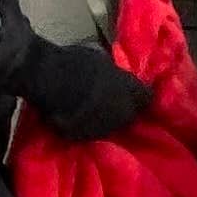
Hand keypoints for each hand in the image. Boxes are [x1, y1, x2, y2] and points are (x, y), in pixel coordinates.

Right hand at [21, 35, 150, 143]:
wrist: (49, 79)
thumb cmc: (75, 61)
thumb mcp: (100, 59)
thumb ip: (111, 71)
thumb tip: (112, 72)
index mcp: (130, 90)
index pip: (147, 98)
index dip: (140, 95)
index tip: (134, 91)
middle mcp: (122, 112)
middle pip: (130, 115)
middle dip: (123, 110)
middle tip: (109, 101)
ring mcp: (104, 128)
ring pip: (109, 126)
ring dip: (103, 119)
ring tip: (89, 110)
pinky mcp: (84, 137)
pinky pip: (89, 133)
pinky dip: (85, 126)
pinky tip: (74, 117)